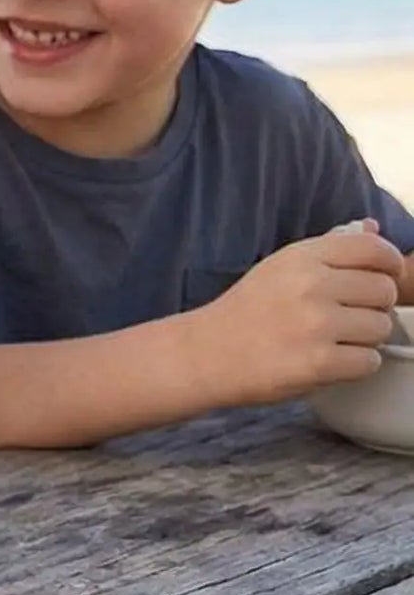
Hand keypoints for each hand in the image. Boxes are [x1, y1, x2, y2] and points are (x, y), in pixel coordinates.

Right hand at [194, 224, 403, 406]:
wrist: (204, 354)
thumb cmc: (244, 312)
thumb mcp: (279, 267)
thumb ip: (329, 248)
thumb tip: (372, 228)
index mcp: (302, 258)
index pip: (374, 248)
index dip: (390, 264)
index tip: (386, 276)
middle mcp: (311, 286)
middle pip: (384, 291)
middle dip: (375, 307)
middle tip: (349, 317)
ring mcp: (315, 325)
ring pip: (381, 328)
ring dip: (365, 339)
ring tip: (335, 341)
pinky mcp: (318, 363)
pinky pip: (369, 361)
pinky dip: (355, 366)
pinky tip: (329, 361)